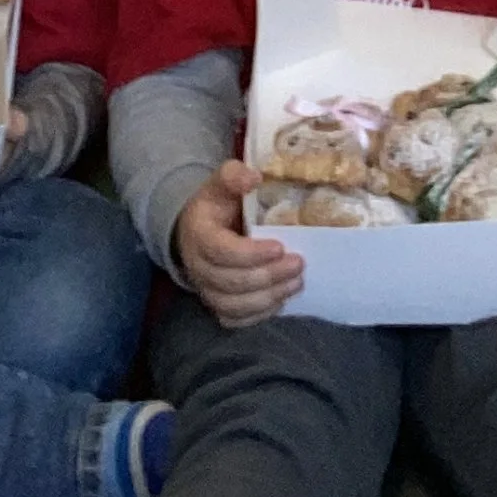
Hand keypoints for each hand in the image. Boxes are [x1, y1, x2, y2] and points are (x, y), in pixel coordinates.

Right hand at [177, 160, 301, 327]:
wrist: (197, 228)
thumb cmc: (217, 204)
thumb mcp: (221, 182)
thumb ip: (234, 175)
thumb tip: (254, 177)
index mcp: (199, 234)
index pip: (221, 252)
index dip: (251, 254)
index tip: (280, 247)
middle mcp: (198, 267)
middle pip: (230, 282)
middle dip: (268, 276)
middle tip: (298, 264)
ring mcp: (206, 290)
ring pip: (233, 305)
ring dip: (267, 298)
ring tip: (296, 283)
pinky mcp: (216, 304)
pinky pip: (234, 320)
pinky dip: (258, 316)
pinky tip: (281, 301)